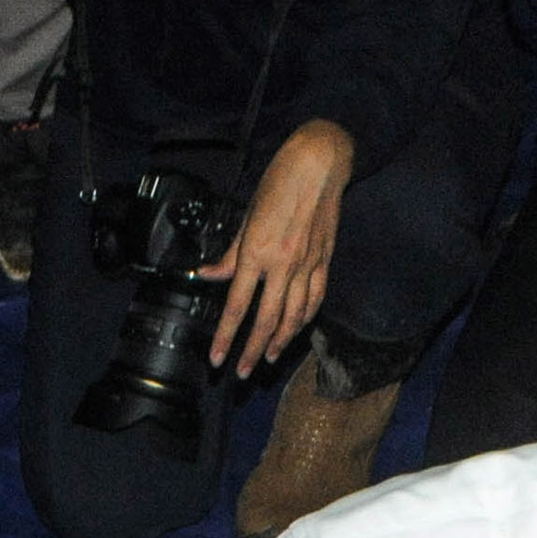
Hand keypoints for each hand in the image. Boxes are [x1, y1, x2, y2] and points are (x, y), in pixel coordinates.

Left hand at [203, 120, 351, 372]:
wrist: (319, 163)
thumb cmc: (277, 183)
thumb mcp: (246, 216)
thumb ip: (230, 253)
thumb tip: (211, 275)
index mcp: (256, 253)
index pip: (237, 307)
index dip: (226, 337)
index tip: (217, 358)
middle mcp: (282, 264)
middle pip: (265, 321)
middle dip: (252, 351)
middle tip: (242, 373)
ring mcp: (307, 264)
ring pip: (294, 316)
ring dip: (279, 342)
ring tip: (268, 358)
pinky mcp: (325, 260)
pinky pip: (315, 299)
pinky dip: (305, 319)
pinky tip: (295, 330)